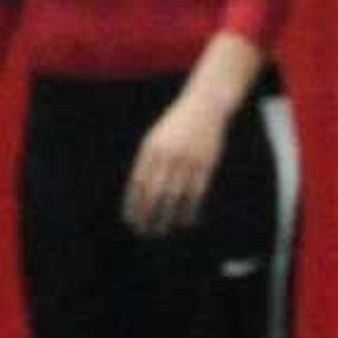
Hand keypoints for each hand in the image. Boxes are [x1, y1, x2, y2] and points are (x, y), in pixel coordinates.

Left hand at [121, 86, 232, 236]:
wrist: (205, 106)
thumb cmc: (176, 125)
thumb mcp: (155, 139)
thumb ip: (147, 163)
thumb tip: (139, 195)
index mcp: (151, 150)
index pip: (138, 185)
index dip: (133, 205)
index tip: (131, 221)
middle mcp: (168, 156)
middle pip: (154, 193)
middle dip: (148, 216)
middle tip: (145, 231)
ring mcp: (188, 160)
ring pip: (175, 196)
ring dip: (167, 217)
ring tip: (163, 230)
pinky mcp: (206, 163)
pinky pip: (196, 193)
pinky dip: (190, 209)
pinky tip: (186, 220)